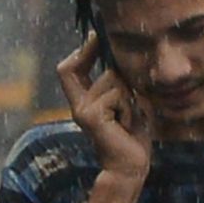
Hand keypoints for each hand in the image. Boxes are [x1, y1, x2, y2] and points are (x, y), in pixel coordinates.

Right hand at [57, 35, 152, 180]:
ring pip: (112, 80)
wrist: (131, 166)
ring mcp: (82, 110)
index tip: (96, 36)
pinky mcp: (90, 115)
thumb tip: (121, 59)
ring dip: (129, 97)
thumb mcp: (128, 104)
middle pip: (94, 69)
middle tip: (130, 106)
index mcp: (84, 100)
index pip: (70, 69)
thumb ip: (120, 85)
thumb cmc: (133, 136)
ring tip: (129, 118)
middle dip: (120, 80)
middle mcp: (78, 104)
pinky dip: (129, 107)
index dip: (81, 50)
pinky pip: (116, 95)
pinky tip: (127, 124)